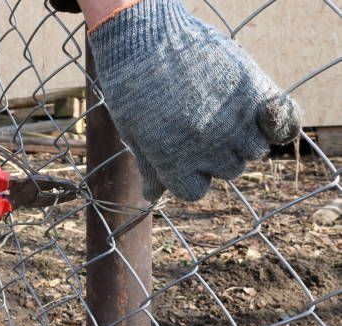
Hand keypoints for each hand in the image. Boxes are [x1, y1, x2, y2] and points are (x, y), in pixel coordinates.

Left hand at [87, 0, 300, 200]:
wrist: (146, 35)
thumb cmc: (131, 83)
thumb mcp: (131, 129)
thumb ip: (149, 165)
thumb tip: (154, 197)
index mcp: (172, 161)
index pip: (193, 191)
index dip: (188, 173)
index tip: (181, 153)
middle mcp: (207, 148)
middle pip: (228, 170)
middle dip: (216, 153)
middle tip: (202, 122)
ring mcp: (234, 120)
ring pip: (254, 150)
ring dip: (243, 136)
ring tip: (224, 109)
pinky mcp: (254, 91)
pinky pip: (286, 124)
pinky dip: (281, 123)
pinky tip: (264, 112)